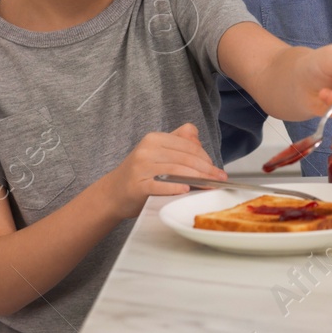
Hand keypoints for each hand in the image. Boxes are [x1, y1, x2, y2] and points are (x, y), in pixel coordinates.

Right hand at [102, 123, 223, 218]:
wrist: (113, 194)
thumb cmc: (141, 173)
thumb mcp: (158, 152)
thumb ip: (178, 142)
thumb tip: (198, 140)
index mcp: (154, 138)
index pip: (189, 145)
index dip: (206, 157)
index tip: (216, 168)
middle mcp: (146, 150)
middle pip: (185, 158)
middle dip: (206, 169)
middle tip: (219, 178)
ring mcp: (140, 168)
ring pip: (176, 170)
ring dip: (197, 179)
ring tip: (210, 185)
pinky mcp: (136, 186)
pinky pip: (160, 185)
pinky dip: (175, 187)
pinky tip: (186, 189)